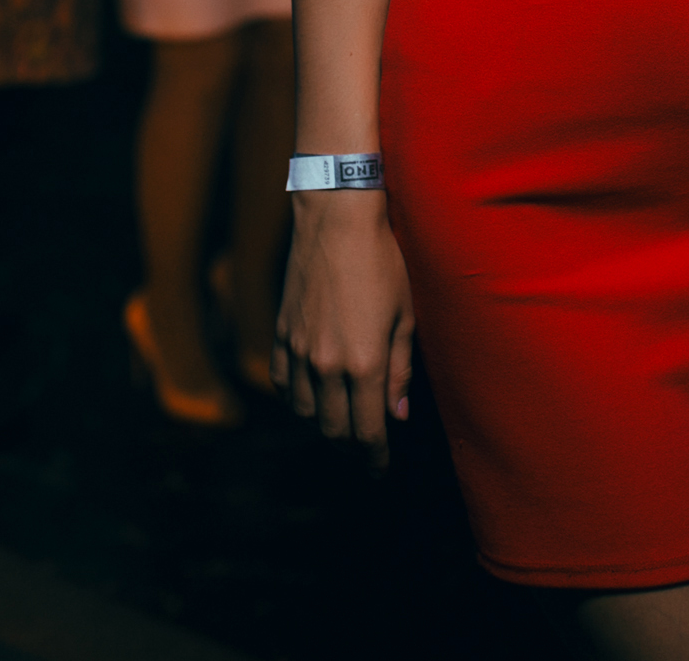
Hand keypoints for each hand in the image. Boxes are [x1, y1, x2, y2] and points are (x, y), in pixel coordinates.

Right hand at [271, 189, 413, 469]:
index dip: (376, 457)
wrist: (336, 219)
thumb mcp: (406, 314)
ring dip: (324, 426)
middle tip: (365, 450)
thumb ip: (400, 369)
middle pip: (335, 430)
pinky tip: (311, 397)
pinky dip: (297, 400)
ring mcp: (300, 351)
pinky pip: (284, 384)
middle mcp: (328, 365)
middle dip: (352, 447)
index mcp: (365, 363)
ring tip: (342, 425)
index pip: (368, 431)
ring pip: (306, 413)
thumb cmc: (382, 261)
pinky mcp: (282, 334)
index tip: (381, 468)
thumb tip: (398, 414)